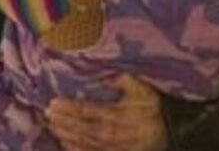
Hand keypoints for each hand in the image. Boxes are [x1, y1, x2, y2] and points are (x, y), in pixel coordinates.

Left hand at [45, 74, 167, 150]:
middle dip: (64, 122)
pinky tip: (64, 144)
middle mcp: (115, 134)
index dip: (71, 108)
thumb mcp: (142, 88)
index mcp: (120, 115)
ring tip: (52, 127)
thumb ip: (122, 80)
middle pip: (84, 129)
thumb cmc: (152, 106)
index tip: (54, 103)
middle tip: (48, 114)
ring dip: (67, 136)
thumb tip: (102, 75)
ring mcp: (115, 148)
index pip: (90, 111)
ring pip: (86, 144)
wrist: (171, 131)